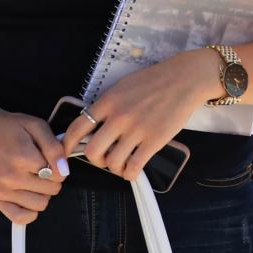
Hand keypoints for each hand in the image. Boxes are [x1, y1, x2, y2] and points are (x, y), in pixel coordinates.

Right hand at [0, 109, 67, 223]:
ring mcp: (1, 190)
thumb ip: (54, 148)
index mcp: (23, 157)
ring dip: (42, 193)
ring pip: (40, 204)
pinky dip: (29, 210)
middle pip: (51, 190)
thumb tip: (63, 171)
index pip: (58, 175)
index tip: (49, 159)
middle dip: (52, 179)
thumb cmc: (11, 128)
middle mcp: (10, 177)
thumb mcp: (37, 126)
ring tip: (33, 179)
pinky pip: (20, 217)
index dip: (59, 166)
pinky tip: (28, 195)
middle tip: (40, 167)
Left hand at [62, 51, 215, 182]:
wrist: (184, 79)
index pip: (77, 128)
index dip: (68, 145)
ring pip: (112, 163)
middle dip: (95, 161)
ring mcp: (136, 130)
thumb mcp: (122, 86)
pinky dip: (130, 174)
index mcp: (107, 102)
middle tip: (104, 159)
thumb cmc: (154, 81)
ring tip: (122, 163)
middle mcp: (118, 117)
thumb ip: (106, 105)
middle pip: (92, 152)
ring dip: (115, 168)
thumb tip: (92, 124)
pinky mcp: (154, 141)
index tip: (70, 152)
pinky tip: (133, 170)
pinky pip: (133, 168)